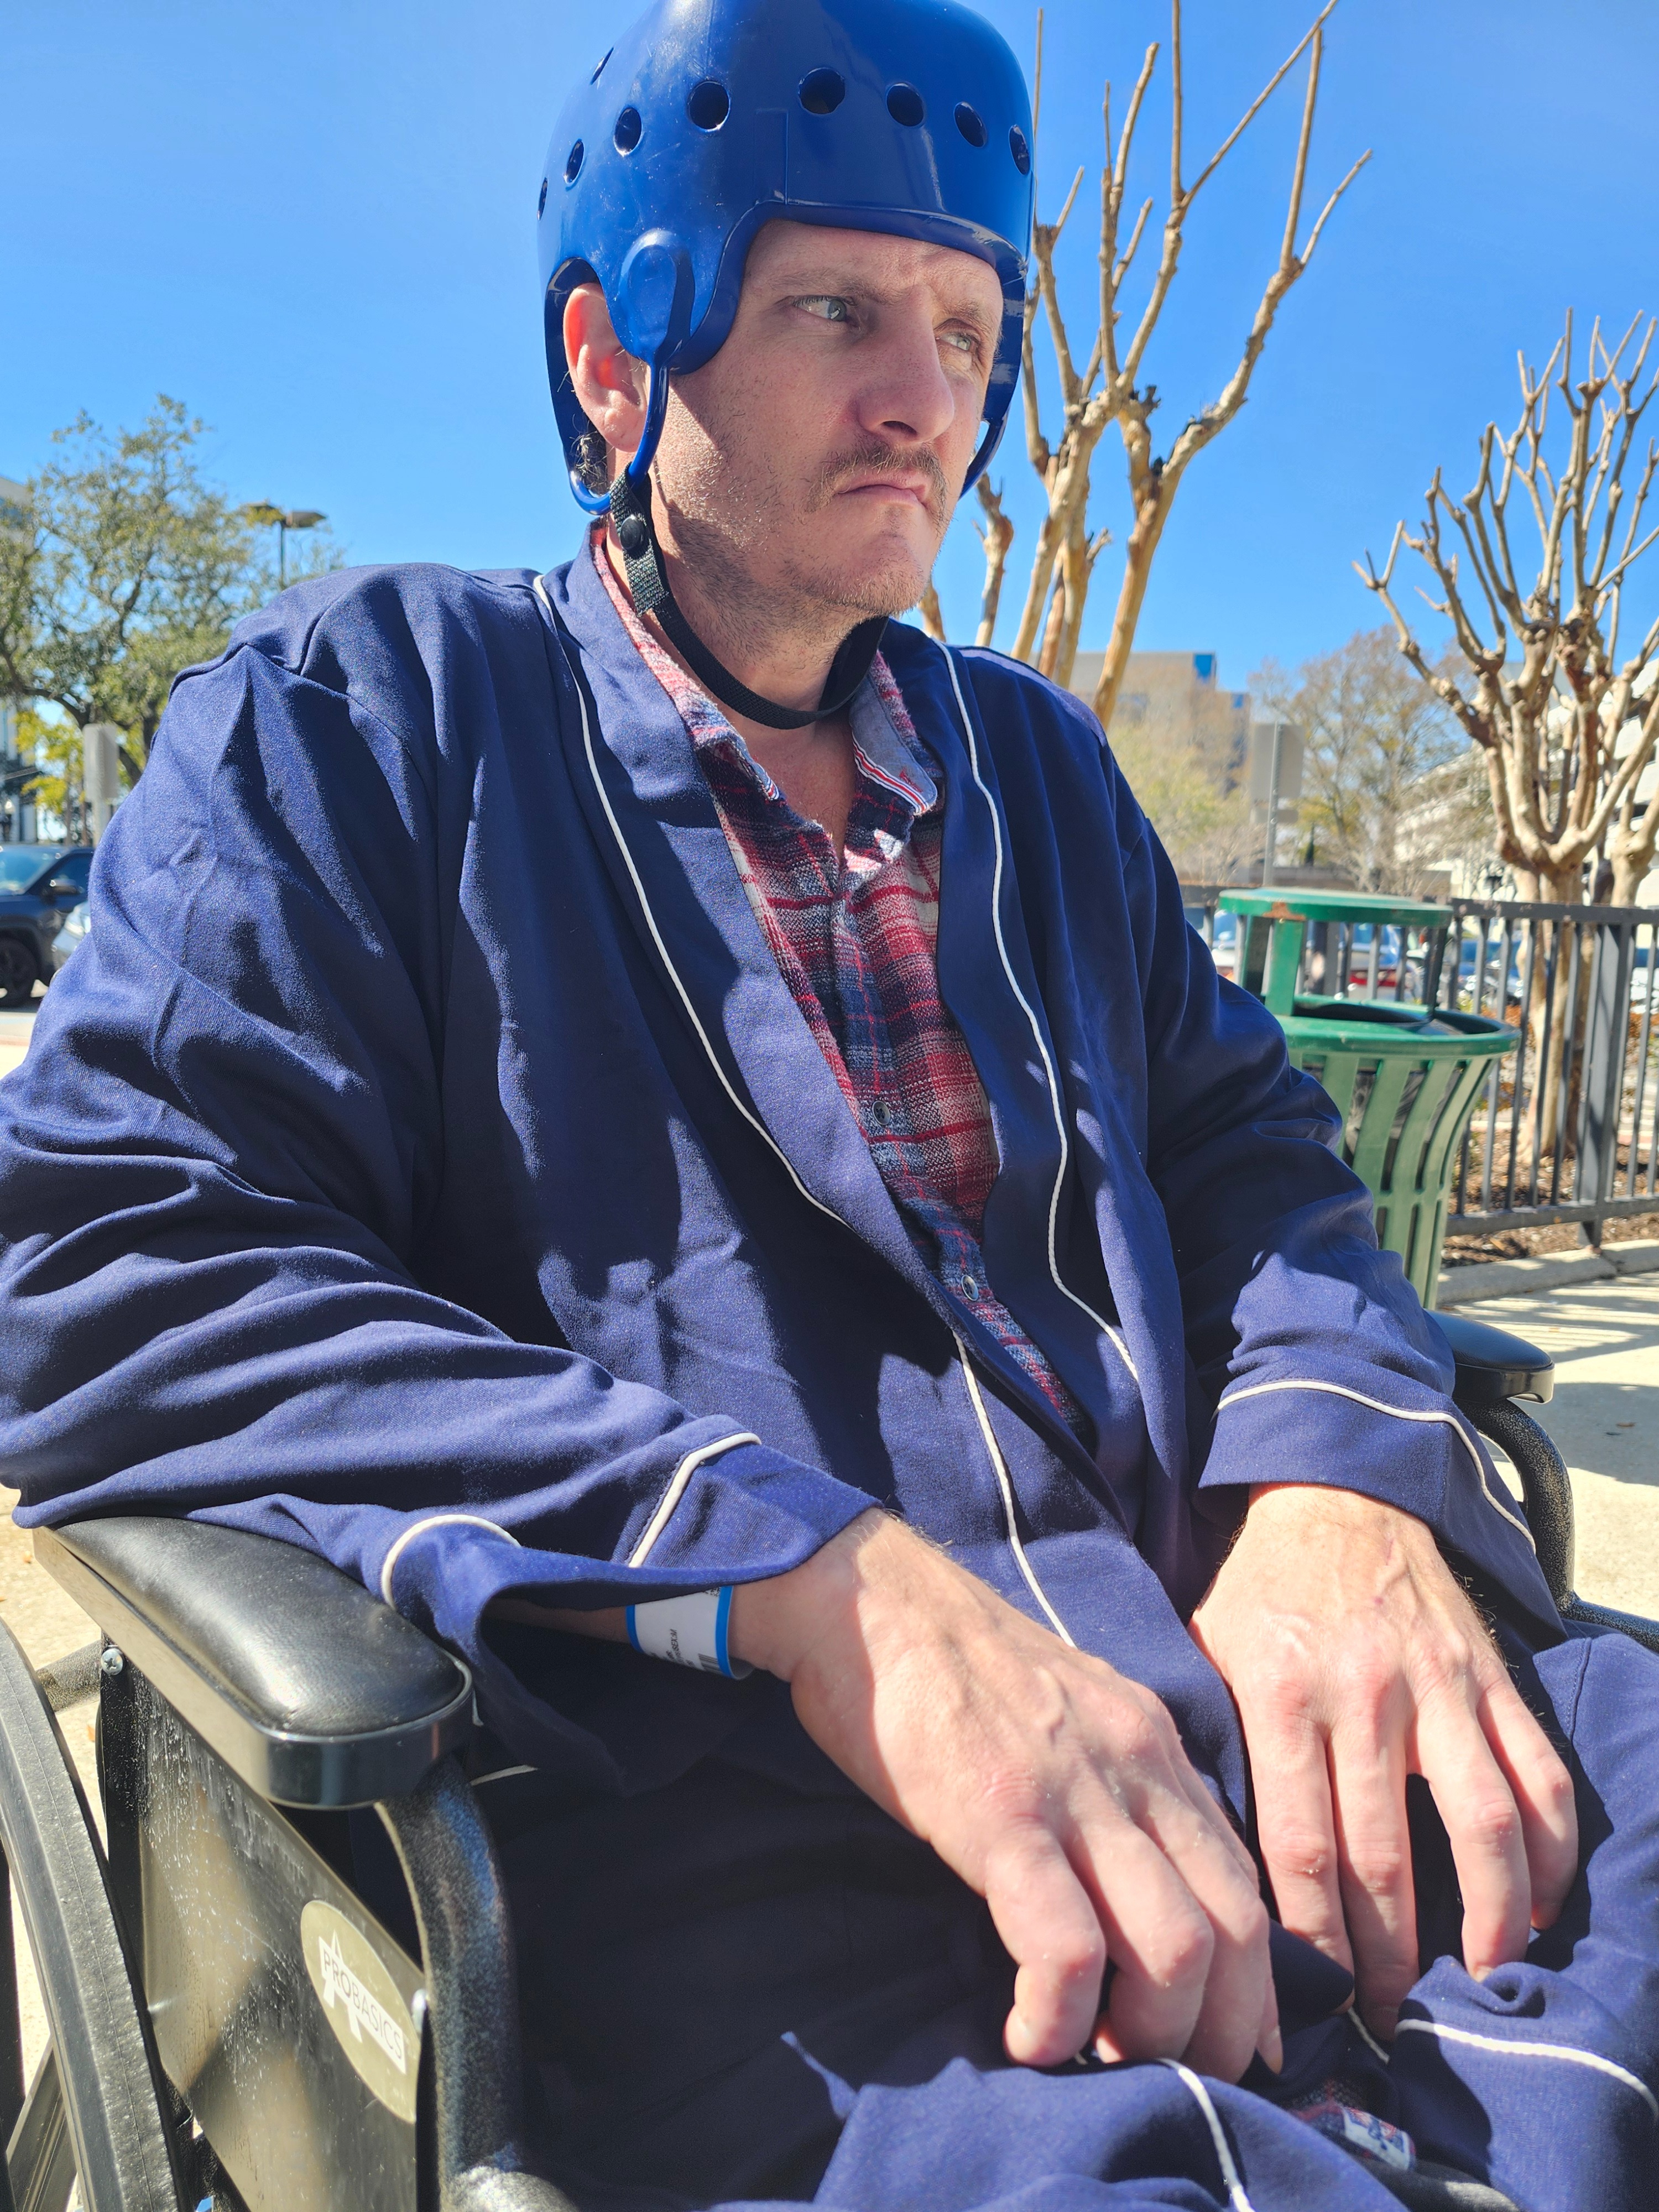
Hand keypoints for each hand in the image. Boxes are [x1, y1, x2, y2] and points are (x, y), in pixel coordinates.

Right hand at [732, 1512, 1278, 2079]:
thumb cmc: (949, 1666)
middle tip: (1173, 2075)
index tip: (1236, 2047)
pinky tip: (1030, 2038)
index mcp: (1152, 1743)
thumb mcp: (1067, 1712)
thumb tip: (1135, 1880)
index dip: (1255, 1982)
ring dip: (1150, 2034)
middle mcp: (1135, 1766)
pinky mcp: (1003, 1819)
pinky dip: (1062, 2019)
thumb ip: (1112, 1784)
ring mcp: (1074, 1792)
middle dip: (1220, 2029)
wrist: (868, 1599)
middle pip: (1237, 1927)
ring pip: (1175, 1948)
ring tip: (1100, 2059)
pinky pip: (1068, 1949)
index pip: (1246, 1879)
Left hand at [1189, 1484, 1578, 2035]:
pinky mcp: (1488, 1674)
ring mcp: (1437, 1684)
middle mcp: (1363, 1694)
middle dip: (1388, 1956)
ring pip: (1481, 1824)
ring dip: (1489, 1917)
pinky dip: (1548, 1850)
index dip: (1316, 1940)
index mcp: (1278, 1693)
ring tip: (1479, 1980)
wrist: (1330, 1492)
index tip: (1314, 2000)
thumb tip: (1201, 1863)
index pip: (1300, 1848)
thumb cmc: (1254, 1590)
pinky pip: (1536, 1775)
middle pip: (1385, 1856)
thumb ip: (1209, 1746)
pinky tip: (1536, 1905)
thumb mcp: (1201, 1650)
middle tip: (1384, 2020)